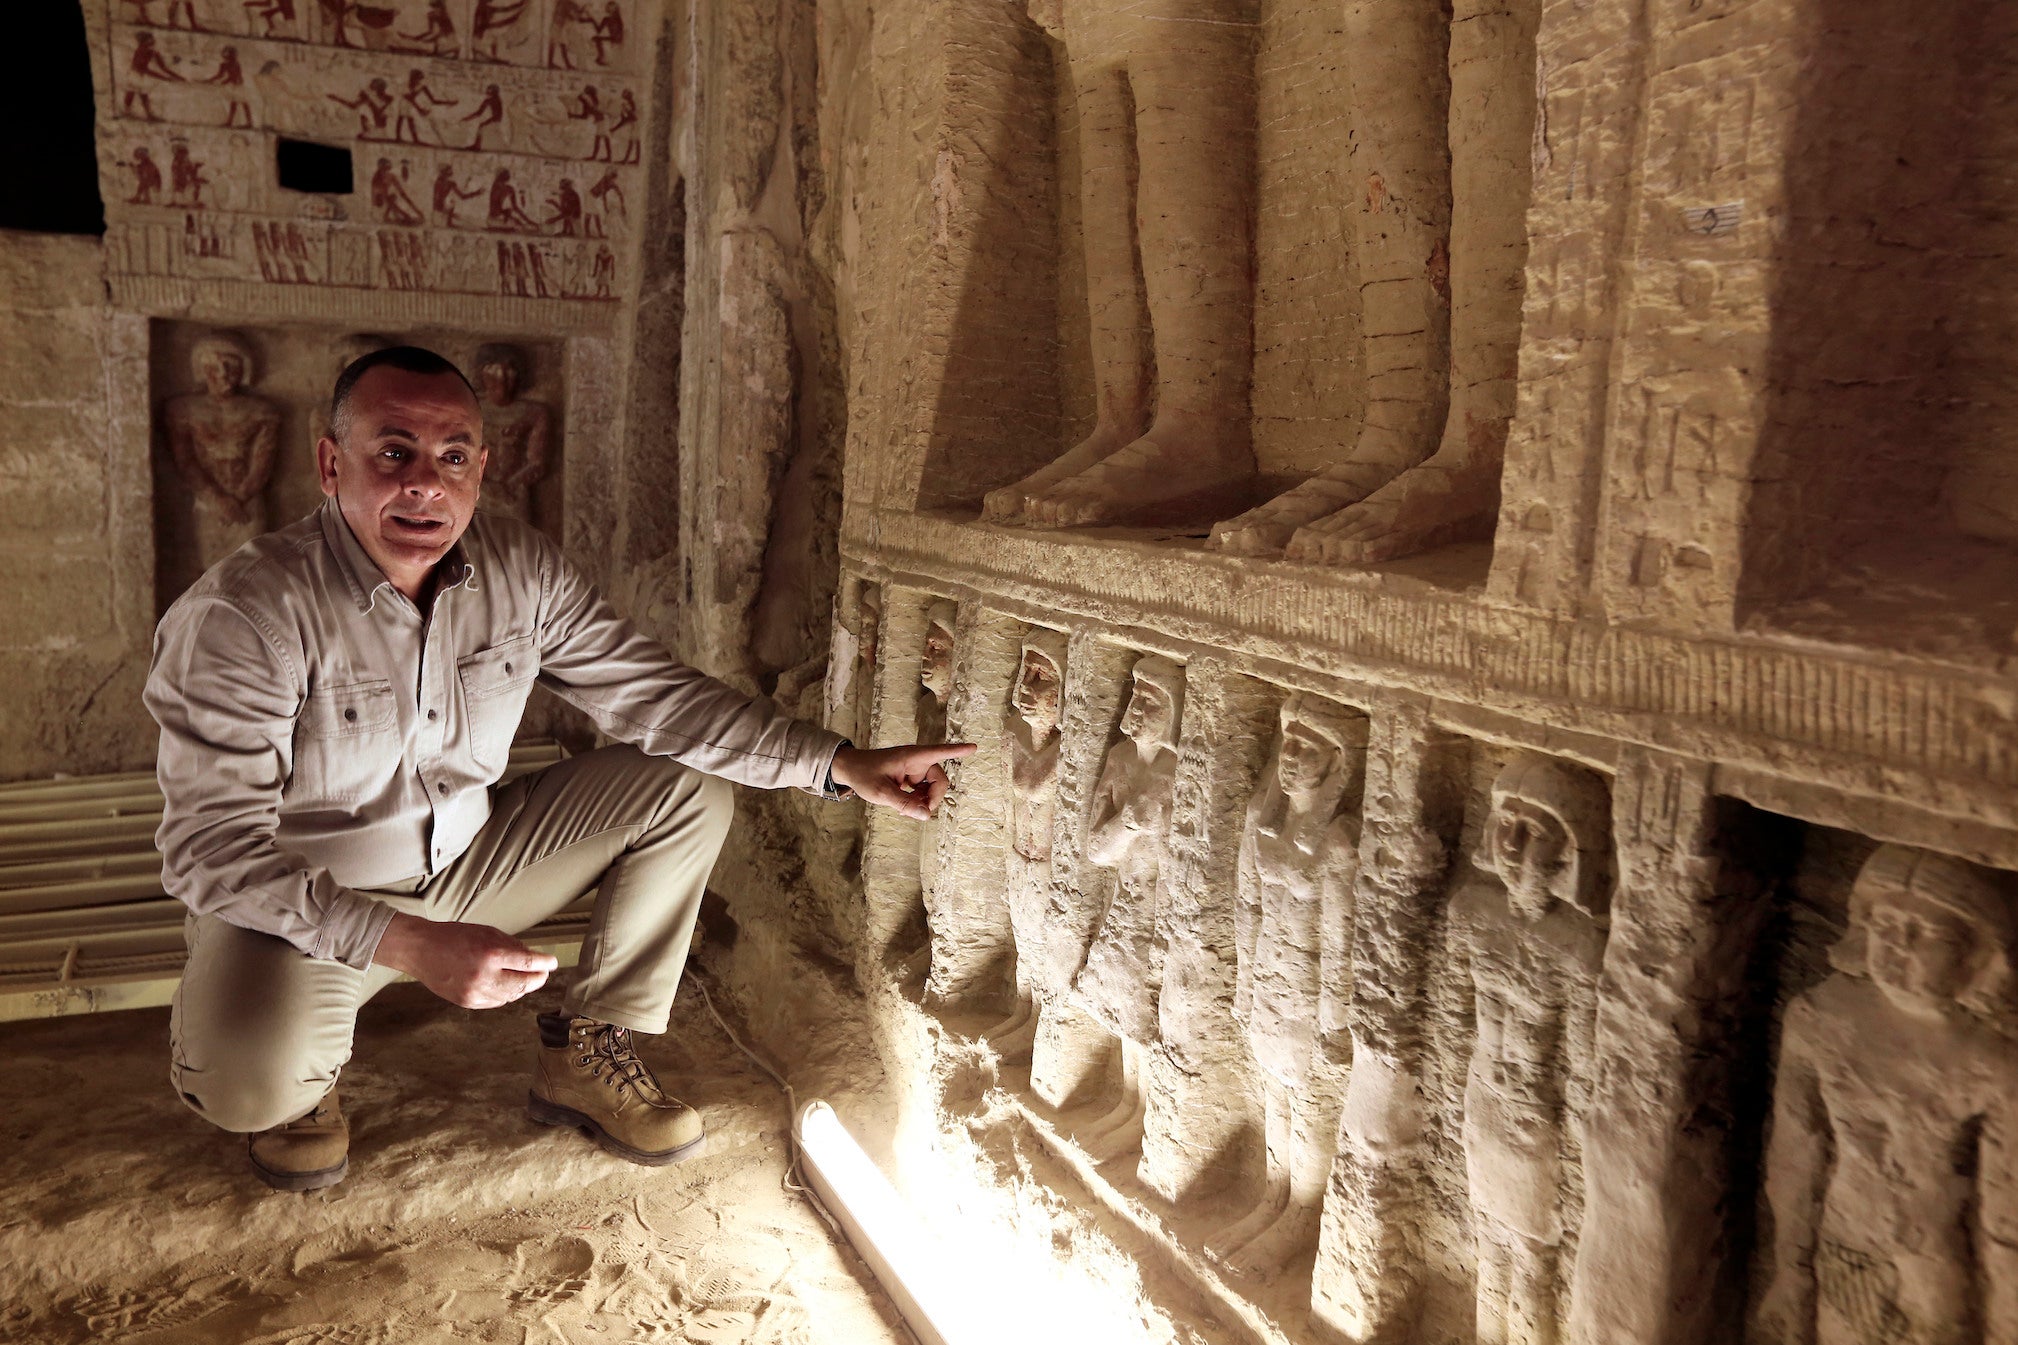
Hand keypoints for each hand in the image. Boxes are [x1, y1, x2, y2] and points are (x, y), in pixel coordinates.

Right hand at [371, 912, 558, 1008]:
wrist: (421, 950)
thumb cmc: (453, 936)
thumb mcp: (487, 933)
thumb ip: (511, 946)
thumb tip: (533, 958)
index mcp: (490, 954)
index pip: (529, 963)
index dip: (545, 964)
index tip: (552, 963)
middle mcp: (484, 976)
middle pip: (523, 985)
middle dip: (537, 979)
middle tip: (543, 974)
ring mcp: (475, 992)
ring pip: (510, 996)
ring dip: (522, 988)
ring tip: (526, 979)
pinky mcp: (467, 1002)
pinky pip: (495, 1002)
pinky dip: (505, 995)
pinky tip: (507, 986)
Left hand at [830, 741, 976, 819]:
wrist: (849, 770)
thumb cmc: (863, 774)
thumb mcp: (881, 792)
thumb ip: (904, 804)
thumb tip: (927, 816)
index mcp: (912, 757)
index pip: (940, 752)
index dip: (958, 751)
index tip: (974, 747)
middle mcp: (917, 761)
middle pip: (939, 780)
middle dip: (933, 797)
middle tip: (921, 812)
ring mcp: (914, 770)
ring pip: (932, 788)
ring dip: (924, 801)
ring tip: (907, 809)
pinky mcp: (910, 778)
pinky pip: (923, 791)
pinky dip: (917, 801)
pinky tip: (905, 807)